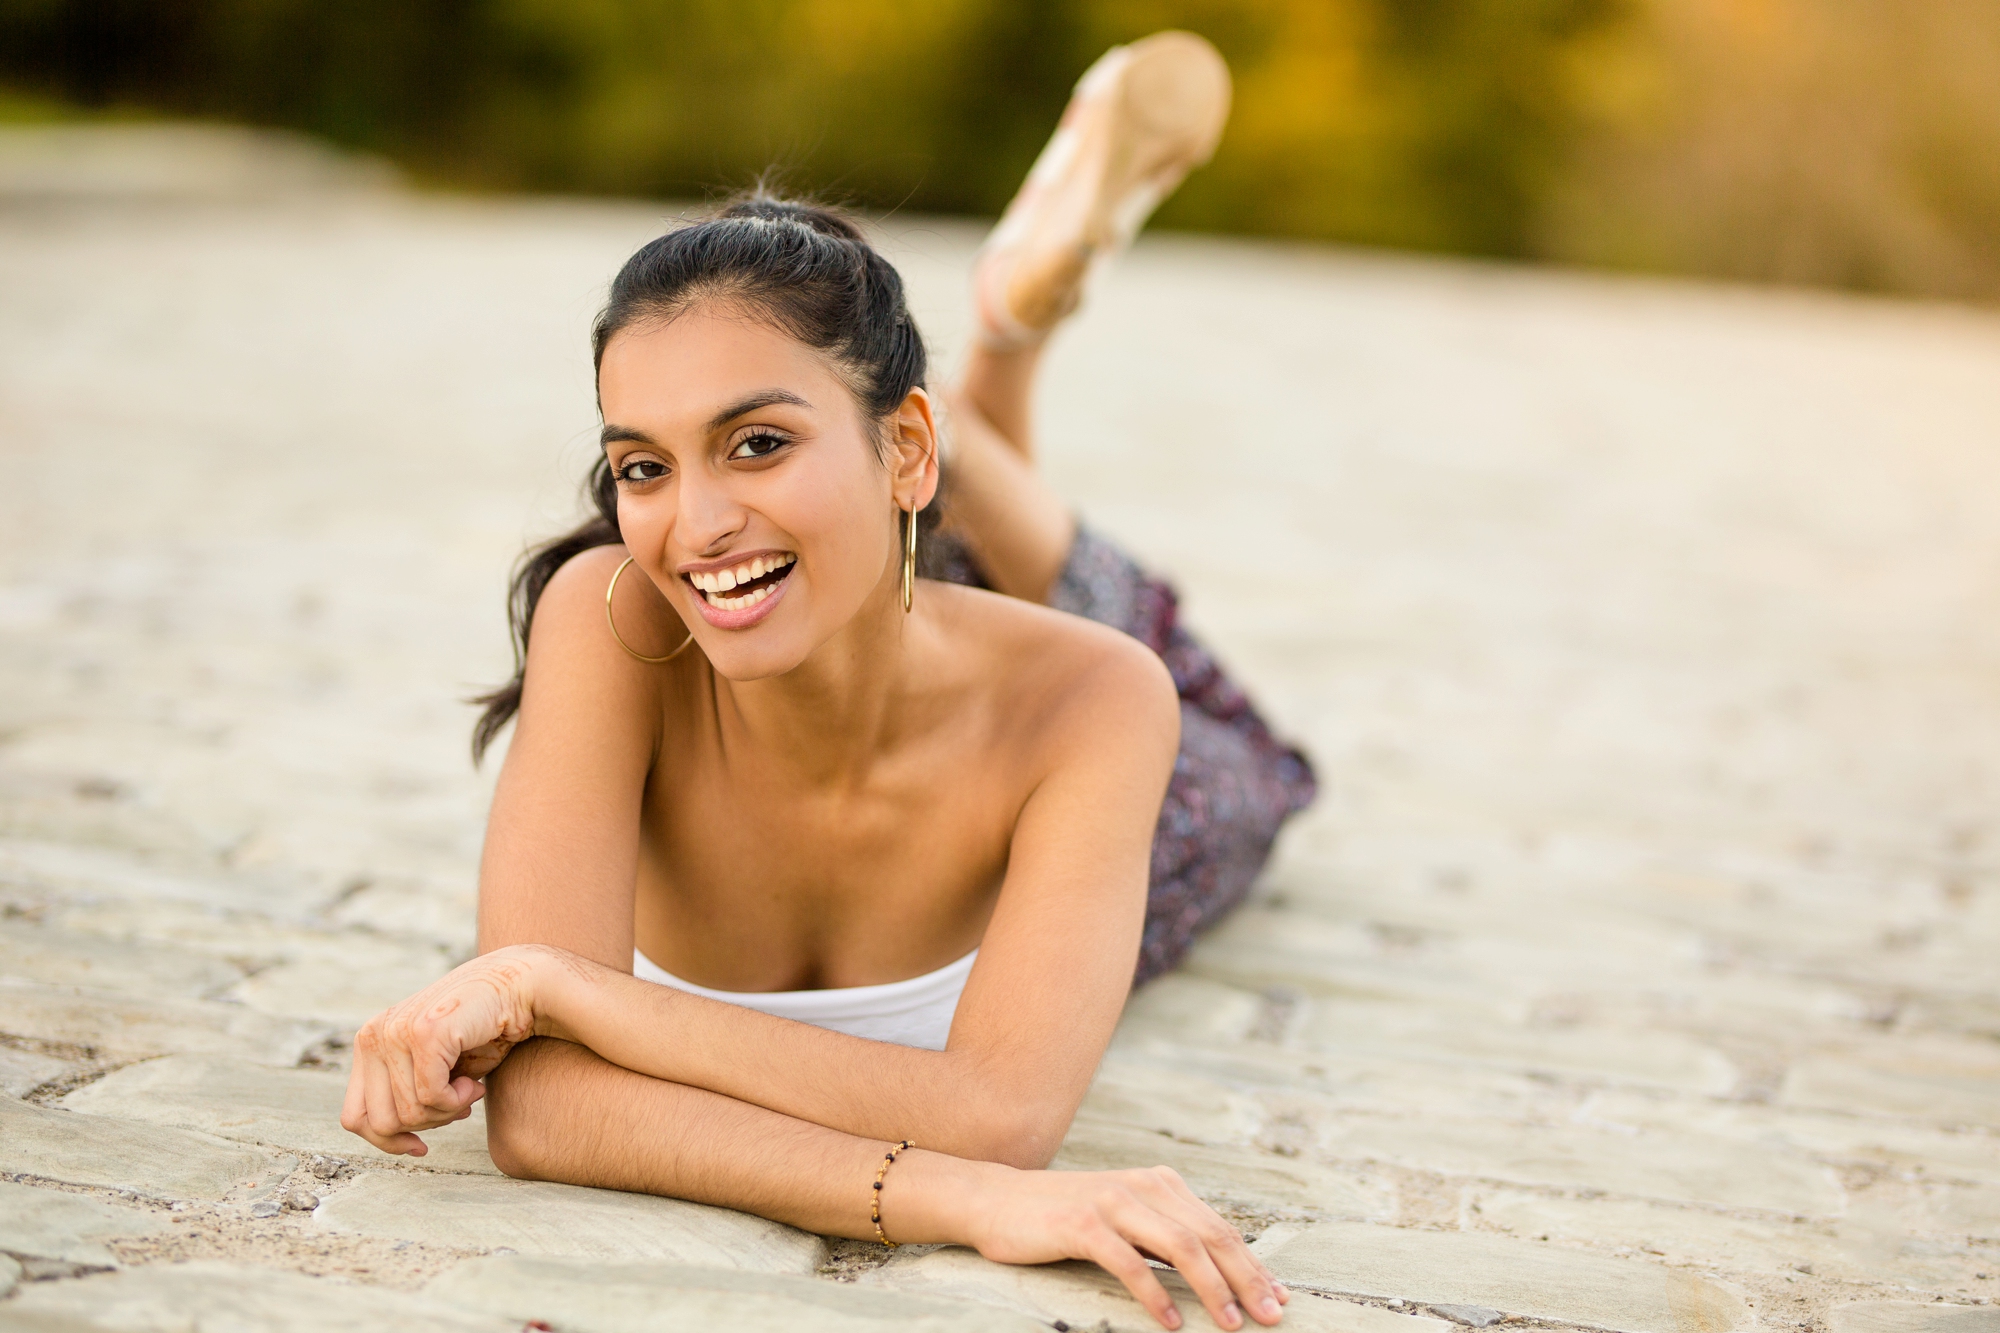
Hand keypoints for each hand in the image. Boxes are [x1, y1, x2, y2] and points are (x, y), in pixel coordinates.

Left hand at [339, 943, 554, 1156]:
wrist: (520, 989)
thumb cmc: (481, 1033)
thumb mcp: (433, 1070)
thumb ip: (405, 1095)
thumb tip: (391, 1139)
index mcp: (368, 1043)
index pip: (354, 1117)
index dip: (387, 1141)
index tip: (420, 1146)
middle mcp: (373, 1035)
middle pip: (380, 1123)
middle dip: (425, 1126)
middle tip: (458, 1107)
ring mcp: (395, 1032)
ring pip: (408, 1114)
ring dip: (447, 1113)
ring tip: (469, 1089)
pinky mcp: (424, 1034)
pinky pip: (433, 1098)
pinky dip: (459, 1101)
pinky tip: (475, 1083)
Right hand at [956, 1162, 1288, 1329]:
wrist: (996, 1199)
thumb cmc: (1064, 1219)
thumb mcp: (1125, 1218)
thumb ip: (1166, 1237)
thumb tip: (1219, 1276)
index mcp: (1160, 1184)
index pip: (1219, 1229)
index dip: (1254, 1265)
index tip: (1280, 1300)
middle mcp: (1143, 1186)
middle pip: (1209, 1236)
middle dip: (1246, 1279)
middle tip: (1270, 1317)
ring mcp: (1112, 1202)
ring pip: (1179, 1245)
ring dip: (1211, 1288)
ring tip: (1230, 1324)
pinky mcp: (1082, 1223)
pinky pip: (1128, 1262)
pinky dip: (1155, 1294)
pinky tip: (1171, 1323)